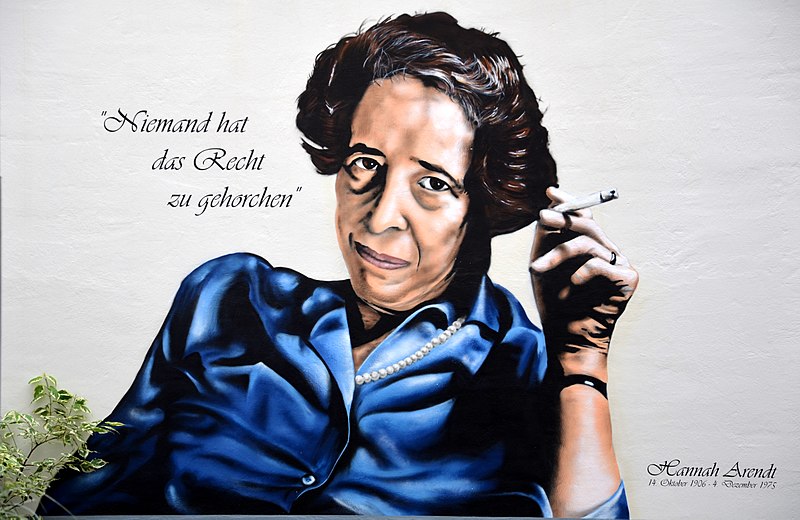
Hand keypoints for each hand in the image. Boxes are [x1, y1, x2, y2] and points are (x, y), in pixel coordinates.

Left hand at [529, 187, 637, 377]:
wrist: (568, 339)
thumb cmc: (555, 304)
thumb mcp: (543, 266)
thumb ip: (546, 239)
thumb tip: (547, 208)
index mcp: (590, 247)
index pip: (584, 217)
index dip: (569, 202)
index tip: (551, 192)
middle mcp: (608, 252)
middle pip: (588, 225)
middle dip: (562, 218)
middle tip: (541, 217)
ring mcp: (621, 264)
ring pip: (590, 243)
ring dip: (558, 254)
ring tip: (536, 269)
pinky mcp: (629, 279)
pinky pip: (602, 264)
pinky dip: (582, 272)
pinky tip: (572, 285)